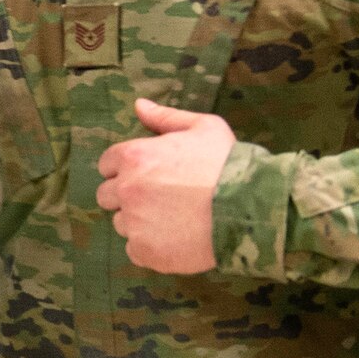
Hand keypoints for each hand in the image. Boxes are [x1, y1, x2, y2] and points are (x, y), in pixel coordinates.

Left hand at [95, 98, 236, 273]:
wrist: (251, 209)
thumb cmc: (228, 164)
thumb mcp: (203, 127)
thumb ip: (165, 117)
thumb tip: (138, 105)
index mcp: (134, 156)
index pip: (107, 164)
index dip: (126, 168)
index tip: (148, 174)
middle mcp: (127, 189)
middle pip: (107, 195)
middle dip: (127, 195)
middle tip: (160, 198)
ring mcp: (134, 223)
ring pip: (121, 223)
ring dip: (139, 222)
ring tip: (173, 219)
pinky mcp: (145, 252)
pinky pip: (134, 250)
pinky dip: (150, 247)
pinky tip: (175, 239)